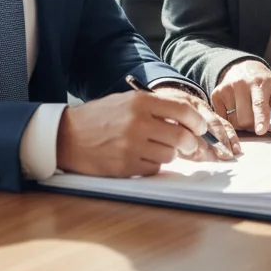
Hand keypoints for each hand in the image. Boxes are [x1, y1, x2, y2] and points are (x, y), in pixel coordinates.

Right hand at [56, 91, 230, 177]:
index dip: (197, 122)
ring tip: (155, 148)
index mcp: (140, 102)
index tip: (201, 128)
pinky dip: (152, 165)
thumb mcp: (127, 101)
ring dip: (168, 154)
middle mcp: (138, 123)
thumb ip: (154, 108)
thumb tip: (187, 121)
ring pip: (169, 156)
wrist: (68, 136)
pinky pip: (153, 169)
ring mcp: (131, 146)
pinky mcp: (125, 166)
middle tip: (188, 145)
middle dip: (189, 144)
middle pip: (181, 138)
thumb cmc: (100, 117)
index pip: (182, 111)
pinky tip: (140, 157)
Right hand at [211, 59, 270, 135]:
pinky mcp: (216, 93)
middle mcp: (241, 84)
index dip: (260, 118)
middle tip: (256, 119)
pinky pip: (222, 118)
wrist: (242, 66)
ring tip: (245, 112)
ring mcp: (226, 88)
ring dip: (241, 123)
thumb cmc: (262, 83)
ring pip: (233, 121)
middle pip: (245, 119)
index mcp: (259, 83)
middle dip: (251, 125)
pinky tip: (234, 109)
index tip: (260, 131)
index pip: (259, 103)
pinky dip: (229, 119)